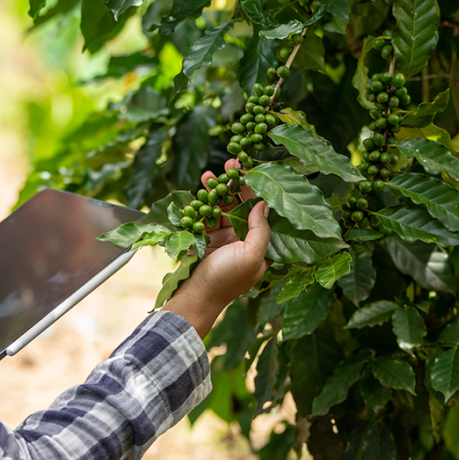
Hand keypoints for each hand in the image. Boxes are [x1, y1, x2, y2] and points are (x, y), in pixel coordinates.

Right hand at [162, 160, 270, 337]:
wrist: (194, 296)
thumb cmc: (226, 280)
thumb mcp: (251, 255)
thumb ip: (260, 229)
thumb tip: (263, 203)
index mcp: (262, 245)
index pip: (264, 211)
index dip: (259, 189)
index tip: (252, 169)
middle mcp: (246, 240)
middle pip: (243, 205)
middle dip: (237, 184)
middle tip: (231, 162)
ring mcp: (226, 238)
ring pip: (224, 207)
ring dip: (217, 190)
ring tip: (209, 175)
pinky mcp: (208, 238)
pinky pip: (208, 215)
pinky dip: (204, 202)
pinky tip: (201, 189)